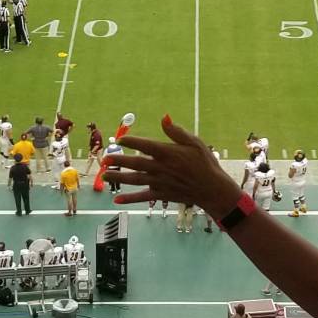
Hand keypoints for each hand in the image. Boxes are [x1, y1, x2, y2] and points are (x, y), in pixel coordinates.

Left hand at [104, 116, 241, 214]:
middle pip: (135, 164)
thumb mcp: (194, 143)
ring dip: (119, 178)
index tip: (120, 140)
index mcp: (168, 153)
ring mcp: (160, 183)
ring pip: (135, 180)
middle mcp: (161, 168)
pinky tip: (117, 200)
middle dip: (119, 161)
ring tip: (105, 175)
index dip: (131, 142)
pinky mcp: (161, 194)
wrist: (212, 189)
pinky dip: (129, 198)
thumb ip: (176, 132)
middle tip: (105, 159)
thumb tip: (164, 117)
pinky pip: (142, 197)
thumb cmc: (205, 163)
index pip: (145, 145)